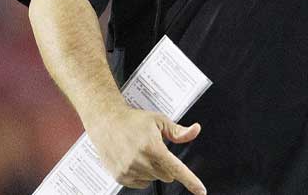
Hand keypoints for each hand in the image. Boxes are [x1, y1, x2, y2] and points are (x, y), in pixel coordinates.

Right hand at [85, 105, 205, 193]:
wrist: (106, 122)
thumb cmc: (133, 120)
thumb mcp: (158, 121)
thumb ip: (178, 131)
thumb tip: (195, 130)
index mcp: (152, 147)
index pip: (176, 169)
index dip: (191, 181)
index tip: (201, 191)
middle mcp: (140, 161)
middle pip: (167, 175)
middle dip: (166, 165)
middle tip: (154, 149)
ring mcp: (129, 170)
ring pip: (154, 179)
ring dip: (153, 169)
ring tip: (140, 152)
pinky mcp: (120, 177)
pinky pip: (141, 184)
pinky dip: (142, 175)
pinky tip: (134, 160)